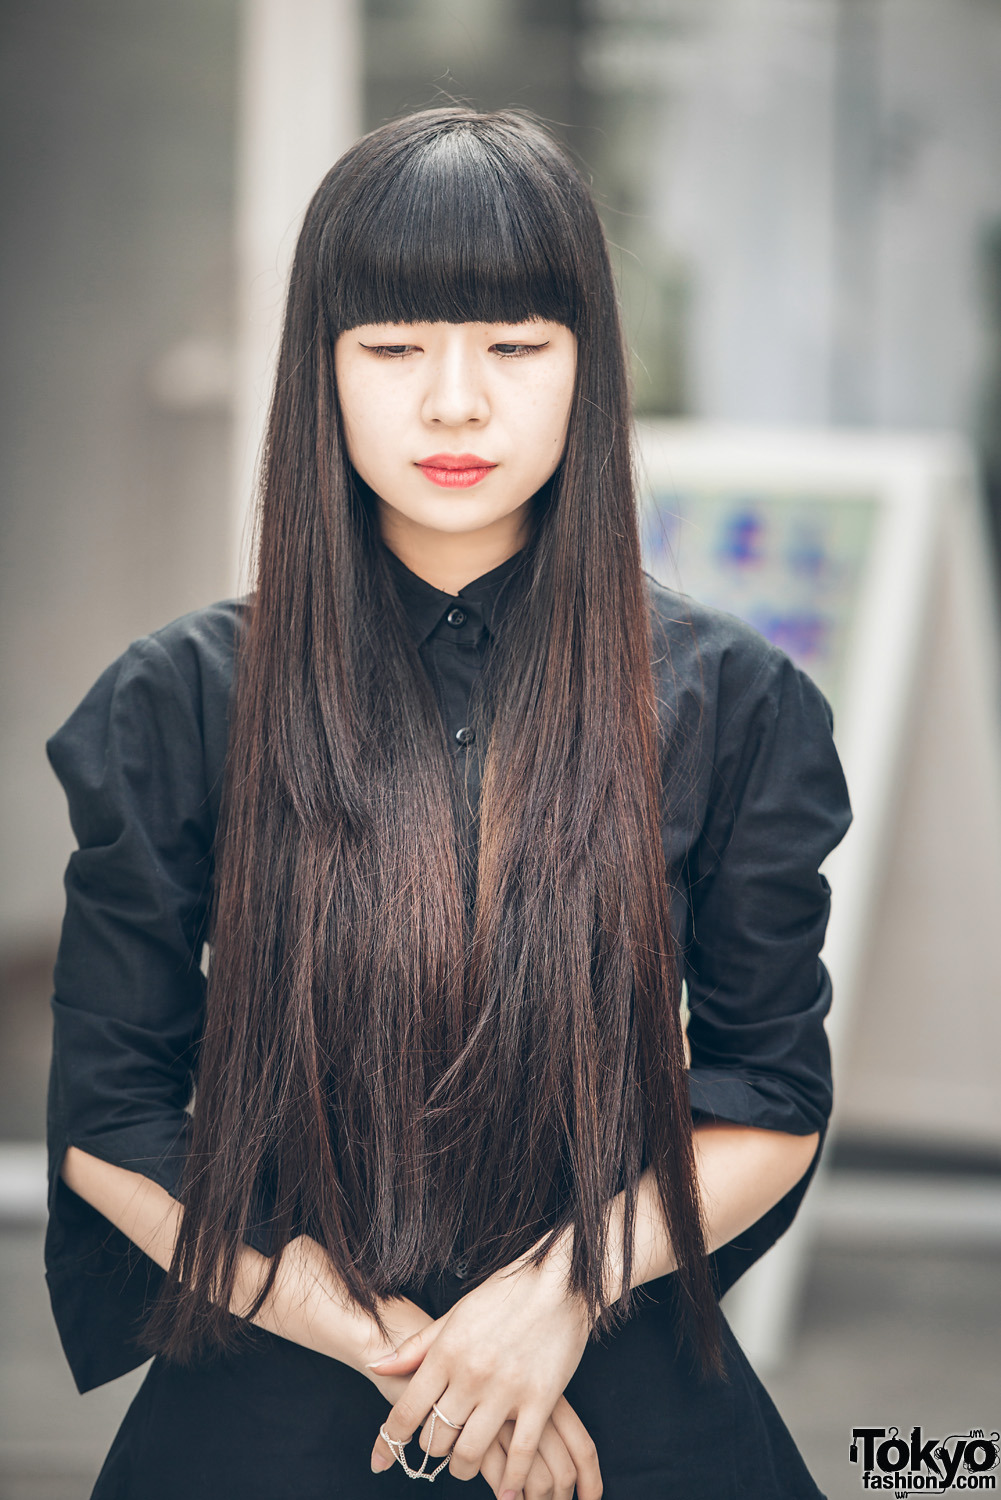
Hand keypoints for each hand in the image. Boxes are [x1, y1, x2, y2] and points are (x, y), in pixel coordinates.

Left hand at [366, 1253, 599, 1498]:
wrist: (561, 1281)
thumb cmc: (504, 1295)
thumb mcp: (455, 1314)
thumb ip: (416, 1347)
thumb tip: (377, 1367)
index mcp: (447, 1352)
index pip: (408, 1409)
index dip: (390, 1440)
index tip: (381, 1459)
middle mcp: (472, 1374)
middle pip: (436, 1437)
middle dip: (431, 1452)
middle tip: (437, 1449)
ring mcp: (506, 1390)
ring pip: (471, 1452)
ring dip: (462, 1468)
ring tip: (464, 1464)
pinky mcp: (541, 1400)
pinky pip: (520, 1454)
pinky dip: (511, 1480)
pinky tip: (507, 1491)